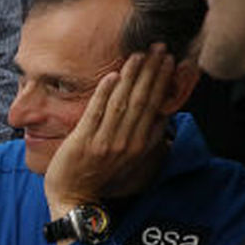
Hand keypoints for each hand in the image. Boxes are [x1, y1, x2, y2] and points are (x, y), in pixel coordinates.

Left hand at [44, 44, 173, 211]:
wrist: (74, 197)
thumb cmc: (100, 175)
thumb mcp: (130, 157)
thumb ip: (145, 136)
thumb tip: (162, 115)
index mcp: (139, 144)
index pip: (155, 105)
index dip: (162, 81)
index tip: (169, 60)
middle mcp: (126, 142)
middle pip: (143, 99)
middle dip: (152, 71)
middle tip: (159, 47)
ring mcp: (104, 142)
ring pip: (122, 102)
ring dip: (132, 76)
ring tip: (139, 54)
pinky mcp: (83, 141)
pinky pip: (96, 112)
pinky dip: (105, 93)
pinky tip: (112, 75)